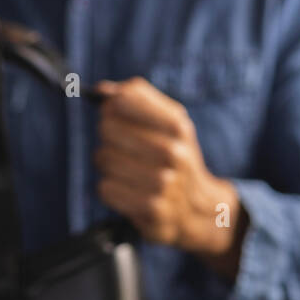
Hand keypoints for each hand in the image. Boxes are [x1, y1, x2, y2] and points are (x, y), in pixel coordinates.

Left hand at [92, 77, 245, 280]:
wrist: (198, 208)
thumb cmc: (175, 158)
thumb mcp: (169, 122)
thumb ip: (137, 99)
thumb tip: (101, 90)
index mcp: (177, 125)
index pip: (121, 100)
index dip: (111, 107)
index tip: (114, 114)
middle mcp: (173, 152)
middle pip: (107, 128)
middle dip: (108, 137)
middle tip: (120, 146)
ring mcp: (163, 183)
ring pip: (103, 158)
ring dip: (107, 165)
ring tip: (125, 170)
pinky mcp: (151, 209)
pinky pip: (105, 188)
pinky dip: (110, 189)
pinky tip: (127, 190)